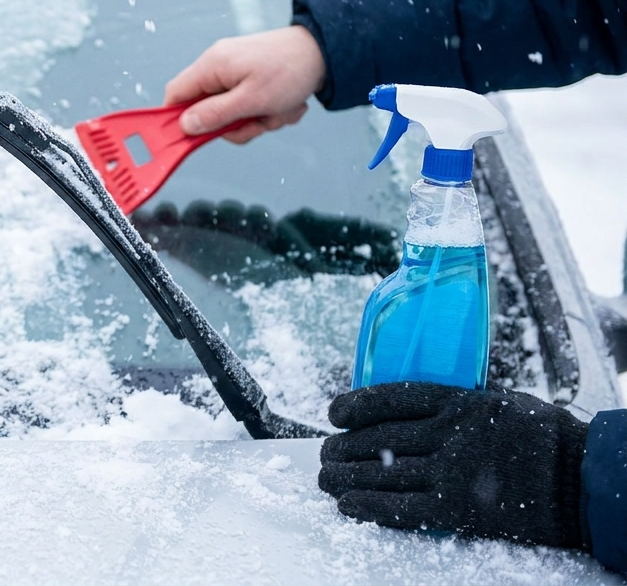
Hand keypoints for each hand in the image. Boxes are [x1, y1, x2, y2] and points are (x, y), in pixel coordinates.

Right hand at [162, 25, 325, 142]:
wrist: (326, 50)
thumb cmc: (290, 70)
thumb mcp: (251, 101)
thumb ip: (214, 115)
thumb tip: (186, 125)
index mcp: (212, 66)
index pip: (175, 94)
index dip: (178, 119)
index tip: (194, 137)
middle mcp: (219, 65)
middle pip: (207, 109)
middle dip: (234, 124)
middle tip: (257, 122)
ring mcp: (236, 70)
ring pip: (232, 110)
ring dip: (257, 119)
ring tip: (278, 110)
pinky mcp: (252, 75)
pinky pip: (249, 103)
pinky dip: (267, 110)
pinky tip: (285, 103)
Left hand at [319, 382, 587, 547]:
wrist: (582, 482)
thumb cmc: (545, 440)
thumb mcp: (500, 403)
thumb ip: (456, 405)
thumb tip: (408, 410)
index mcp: (462, 402)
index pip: (394, 399)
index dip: (356, 405)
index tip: (334, 413)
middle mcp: (452, 434)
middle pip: (380, 439)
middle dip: (343, 447)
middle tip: (325, 453)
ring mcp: (454, 472)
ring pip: (383, 474)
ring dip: (345, 478)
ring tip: (326, 479)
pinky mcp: (459, 509)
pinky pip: (401, 508)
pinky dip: (368, 507)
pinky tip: (347, 505)